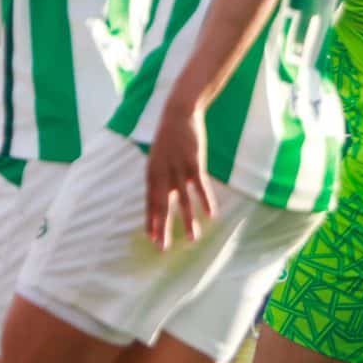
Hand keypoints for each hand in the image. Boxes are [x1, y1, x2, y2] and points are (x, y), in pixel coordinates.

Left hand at [145, 102, 216, 248]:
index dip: (151, 222)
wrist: (178, 114)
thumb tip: (163, 194)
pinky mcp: (194, 164)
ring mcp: (179, 170)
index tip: (152, 239)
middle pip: (163, 207)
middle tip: (163, 248)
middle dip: (163, 229)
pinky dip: (206, 202)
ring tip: (192, 239)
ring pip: (184, 202)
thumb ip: (160, 176)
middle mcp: (163, 175)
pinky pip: (201, 188)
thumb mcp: (158, 157)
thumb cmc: (168, 137)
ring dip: (188, 221)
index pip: (150, 203)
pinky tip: (211, 215)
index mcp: (151, 174)